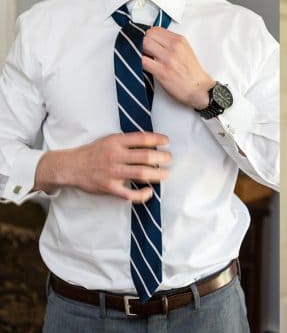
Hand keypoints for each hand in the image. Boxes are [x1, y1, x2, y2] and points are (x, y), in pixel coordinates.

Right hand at [35, 133, 170, 202]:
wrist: (70, 166)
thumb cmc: (92, 153)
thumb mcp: (107, 141)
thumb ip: (126, 142)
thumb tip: (149, 144)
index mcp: (115, 142)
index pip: (141, 138)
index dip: (157, 139)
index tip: (166, 141)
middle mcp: (115, 155)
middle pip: (145, 156)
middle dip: (162, 157)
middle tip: (169, 159)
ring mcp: (113, 172)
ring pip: (142, 174)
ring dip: (158, 174)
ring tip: (166, 174)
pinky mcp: (110, 187)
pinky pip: (130, 194)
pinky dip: (143, 194)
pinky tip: (150, 192)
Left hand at [142, 27, 214, 109]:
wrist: (201, 91)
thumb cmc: (193, 75)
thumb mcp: (186, 51)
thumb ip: (171, 43)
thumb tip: (155, 41)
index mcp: (179, 41)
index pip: (155, 29)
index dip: (147, 35)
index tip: (146, 41)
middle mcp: (174, 48)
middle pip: (147, 35)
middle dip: (141, 42)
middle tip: (142, 50)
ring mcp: (168, 59)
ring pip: (143, 45)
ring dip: (138, 50)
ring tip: (141, 56)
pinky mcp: (162, 72)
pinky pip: (142, 60)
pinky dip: (137, 60)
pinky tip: (139, 64)